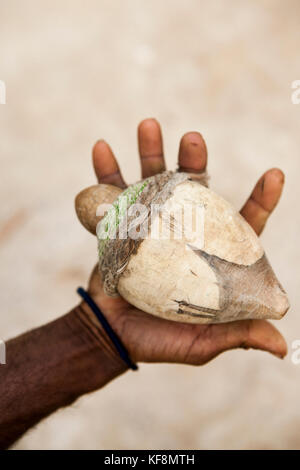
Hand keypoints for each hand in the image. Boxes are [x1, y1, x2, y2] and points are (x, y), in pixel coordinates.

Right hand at [83, 118, 286, 365]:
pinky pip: (110, 195)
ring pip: (152, 181)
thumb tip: (281, 346)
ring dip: (150, 152)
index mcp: (209, 255)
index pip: (241, 223)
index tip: (275, 173)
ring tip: (149, 125)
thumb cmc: (160, 341)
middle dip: (194, 160)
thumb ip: (237, 334)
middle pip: (193, 189)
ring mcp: (149, 226)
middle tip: (193, 139)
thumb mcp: (203, 340)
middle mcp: (182, 233)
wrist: (112, 338)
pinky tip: (102, 147)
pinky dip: (105, 172)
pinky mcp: (119, 227)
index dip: (261, 199)